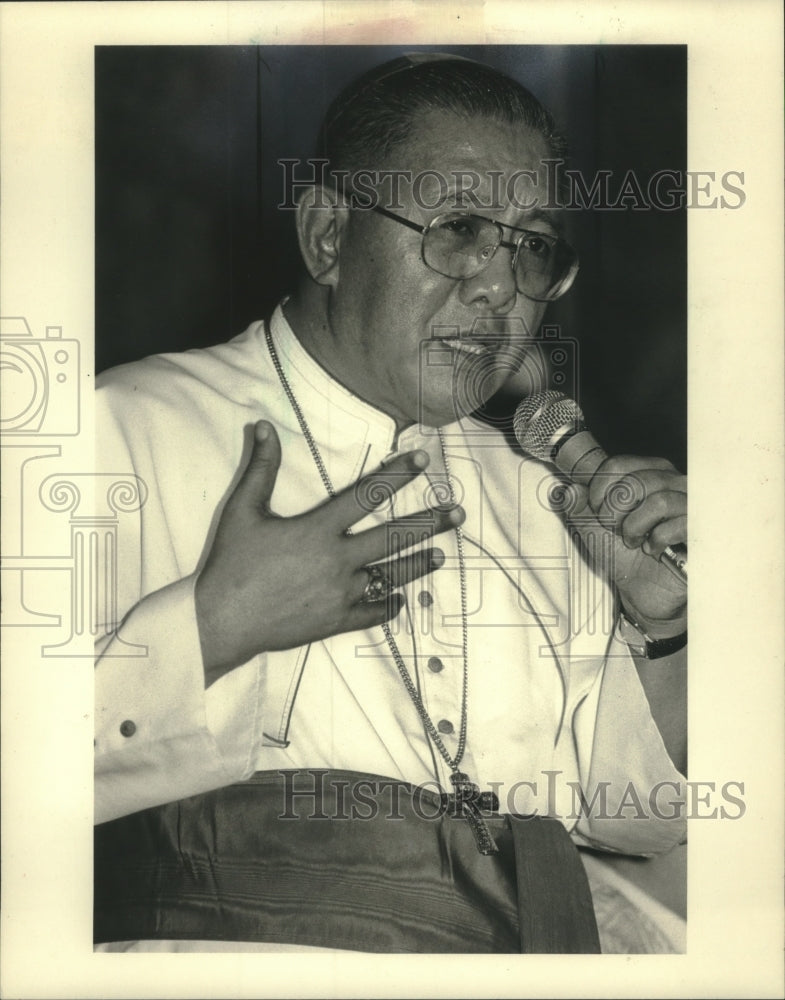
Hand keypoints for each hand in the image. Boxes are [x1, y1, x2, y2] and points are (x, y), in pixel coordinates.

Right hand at [195, 420, 463, 684]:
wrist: (222, 623)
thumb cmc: (231, 565)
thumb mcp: (243, 510)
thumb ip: (261, 468)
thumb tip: (262, 427)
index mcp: (318, 530)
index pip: (366, 495)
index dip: (397, 474)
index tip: (423, 460)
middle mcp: (337, 560)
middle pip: (393, 537)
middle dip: (428, 523)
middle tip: (457, 513)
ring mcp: (340, 594)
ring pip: (390, 576)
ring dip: (418, 564)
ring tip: (443, 555)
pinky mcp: (335, 621)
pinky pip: (372, 613)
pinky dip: (388, 606)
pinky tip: (401, 600)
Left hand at [558, 455, 686, 635]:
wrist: (642, 591)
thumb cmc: (623, 554)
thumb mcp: (591, 529)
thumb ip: (577, 506)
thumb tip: (568, 489)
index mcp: (645, 473)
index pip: (618, 464)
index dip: (600, 490)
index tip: (597, 511)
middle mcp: (671, 482)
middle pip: (637, 481)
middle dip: (616, 511)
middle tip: (616, 529)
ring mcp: (690, 504)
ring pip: (659, 501)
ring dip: (635, 527)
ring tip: (634, 541)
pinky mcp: (701, 529)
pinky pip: (677, 524)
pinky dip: (657, 540)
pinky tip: (654, 550)